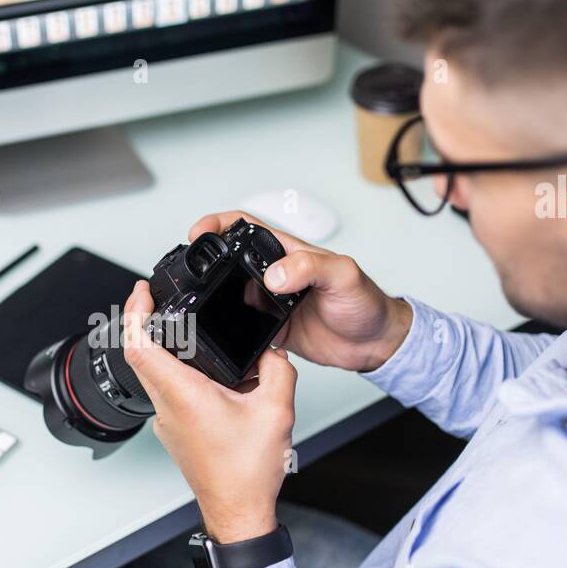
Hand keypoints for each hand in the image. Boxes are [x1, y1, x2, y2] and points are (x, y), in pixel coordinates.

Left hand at [123, 281, 295, 544]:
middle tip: (155, 300)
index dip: (134, 312)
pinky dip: (175, 371)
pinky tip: (201, 369)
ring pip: (151, 373)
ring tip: (177, 326)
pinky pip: (166, 392)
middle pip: (139, 354)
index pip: (139, 345)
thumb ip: (278, 369)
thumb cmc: (248, 472)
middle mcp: (168, 407)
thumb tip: (272, 349)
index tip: (141, 292)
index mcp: (184, 395)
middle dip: (143, 321)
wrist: (239, 511)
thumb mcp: (276, 410)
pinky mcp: (174, 432)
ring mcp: (167, 421)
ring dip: (159, 347)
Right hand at [188, 211, 412, 372]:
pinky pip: (242, 326)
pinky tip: (226, 332)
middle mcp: (276, 275)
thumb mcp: (344, 275)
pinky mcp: (271, 329)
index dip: (219, 224)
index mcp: (289, 252)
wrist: (374, 343)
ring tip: (202, 303)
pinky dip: (230, 329)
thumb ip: (310, 268)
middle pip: (230, 261)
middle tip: (192, 271)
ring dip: (216, 298)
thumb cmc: (367, 303)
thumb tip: (275, 275)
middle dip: (207, 262)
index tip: (199, 230)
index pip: (246, 228)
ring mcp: (271, 302)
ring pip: (231, 294)